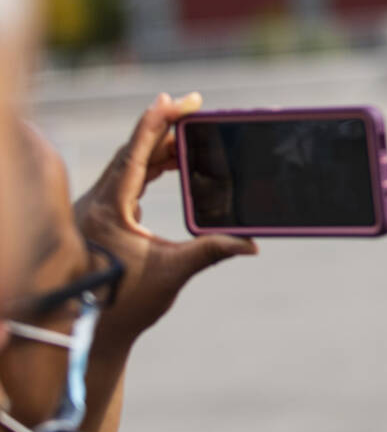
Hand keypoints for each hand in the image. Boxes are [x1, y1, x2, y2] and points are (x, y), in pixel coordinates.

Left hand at [73, 92, 257, 355]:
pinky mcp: (105, 217)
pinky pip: (128, 178)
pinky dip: (152, 165)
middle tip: (195, 108)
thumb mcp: (172, 273)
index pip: (132, 155)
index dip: (154, 124)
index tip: (175, 100)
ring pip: (129, 164)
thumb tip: (251, 244)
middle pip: (132, 151)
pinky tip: (173, 164)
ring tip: (193, 134)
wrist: (90, 331)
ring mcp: (99, 209)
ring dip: (160, 147)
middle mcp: (99, 203)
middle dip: (164, 127)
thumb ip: (211, 251)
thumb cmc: (126, 304)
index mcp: (110, 209)